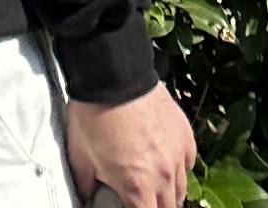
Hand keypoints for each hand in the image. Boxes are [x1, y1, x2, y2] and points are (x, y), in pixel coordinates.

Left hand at [65, 82, 194, 207]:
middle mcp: (163, 176)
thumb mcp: (80, 156)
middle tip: (141, 199)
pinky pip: (187, 163)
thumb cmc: (93, 114)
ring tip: (153, 186)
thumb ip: (85, 185)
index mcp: (137, 187)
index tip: (129, 206)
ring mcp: (177, 154)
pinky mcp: (184, 134)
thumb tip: (86, 197)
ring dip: (168, 193)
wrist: (112, 73)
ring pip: (180, 190)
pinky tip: (164, 161)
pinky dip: (178, 168)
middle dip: (154, 207)